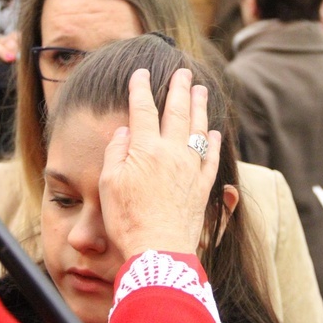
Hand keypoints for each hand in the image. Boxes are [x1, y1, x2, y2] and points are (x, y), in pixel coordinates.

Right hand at [99, 68, 221, 259]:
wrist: (159, 249)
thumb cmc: (127, 220)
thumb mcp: (108, 184)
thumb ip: (115, 152)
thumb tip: (124, 130)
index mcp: (145, 149)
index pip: (142, 109)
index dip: (140, 88)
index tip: (141, 73)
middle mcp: (171, 152)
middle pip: (177, 112)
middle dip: (179, 88)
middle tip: (183, 72)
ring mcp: (191, 168)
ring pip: (198, 129)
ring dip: (200, 107)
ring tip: (201, 91)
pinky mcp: (203, 187)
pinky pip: (211, 158)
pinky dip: (213, 143)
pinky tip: (214, 134)